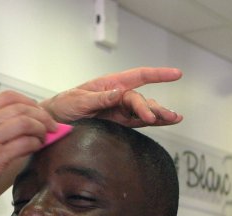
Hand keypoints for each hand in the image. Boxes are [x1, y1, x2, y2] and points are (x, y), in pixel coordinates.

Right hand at [0, 90, 55, 215]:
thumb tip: (27, 123)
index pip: (8, 97)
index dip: (29, 101)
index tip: (39, 111)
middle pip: (20, 108)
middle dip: (41, 115)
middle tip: (52, 125)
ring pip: (25, 122)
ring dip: (41, 128)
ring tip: (45, 137)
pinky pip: (24, 143)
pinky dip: (36, 143)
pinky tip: (37, 147)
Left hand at [41, 67, 182, 127]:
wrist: (55, 121)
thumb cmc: (65, 105)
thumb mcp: (79, 101)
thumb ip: (99, 99)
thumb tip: (118, 94)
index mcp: (111, 84)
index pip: (138, 76)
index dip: (158, 75)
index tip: (176, 74)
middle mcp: (119, 96)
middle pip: (140, 99)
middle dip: (152, 107)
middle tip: (161, 117)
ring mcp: (120, 110)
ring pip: (143, 111)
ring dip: (158, 115)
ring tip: (174, 119)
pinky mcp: (119, 124)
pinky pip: (137, 122)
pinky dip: (152, 123)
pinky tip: (166, 122)